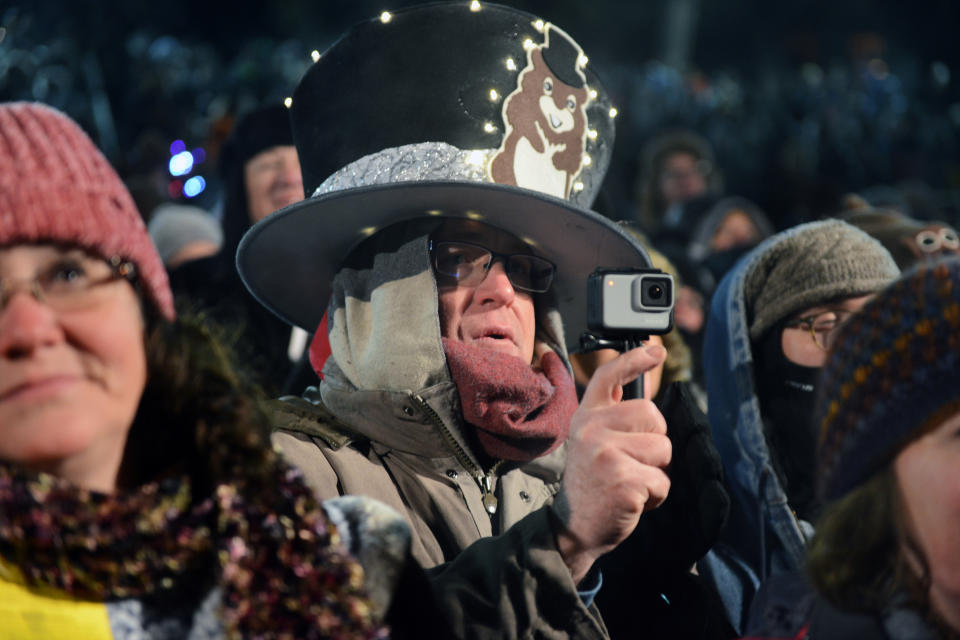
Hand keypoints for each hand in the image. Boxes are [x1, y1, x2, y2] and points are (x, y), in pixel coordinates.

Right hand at [552, 344, 671, 582]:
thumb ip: (613, 420)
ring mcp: (606, 454)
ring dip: (657, 472)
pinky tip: (633, 500)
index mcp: (585, 417)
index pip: (609, 377)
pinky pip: (662, 481)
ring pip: (663, 449)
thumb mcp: (593, 443)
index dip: (633, 360)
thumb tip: (646, 397)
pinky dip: (657, 496)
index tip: (653, 351)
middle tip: (634, 462)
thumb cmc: (593, 485)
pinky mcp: (623, 480)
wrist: (573, 528)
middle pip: (653, 415)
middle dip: (655, 442)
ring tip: (632, 483)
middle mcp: (591, 430)